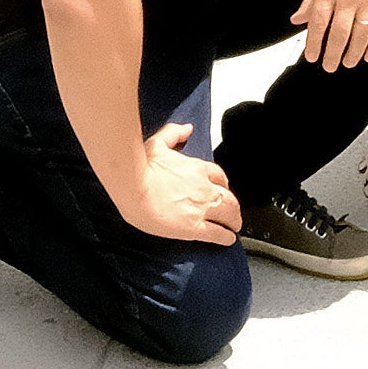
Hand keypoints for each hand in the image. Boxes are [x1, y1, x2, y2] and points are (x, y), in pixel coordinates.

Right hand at [123, 122, 240, 243]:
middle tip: (232, 212)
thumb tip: (186, 128)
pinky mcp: (194, 227)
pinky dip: (226, 238)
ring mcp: (201, 208)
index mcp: (197, 169)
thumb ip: (174, 134)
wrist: (133, 186)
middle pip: (229, 197)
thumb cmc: (141, 166)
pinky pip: (217, 234)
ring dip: (234, 221)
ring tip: (234, 227)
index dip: (222, 184)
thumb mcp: (158, 142)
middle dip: (233, 206)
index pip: (219, 176)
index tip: (221, 189)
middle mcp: (204, 188)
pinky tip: (228, 240)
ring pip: (228, 215)